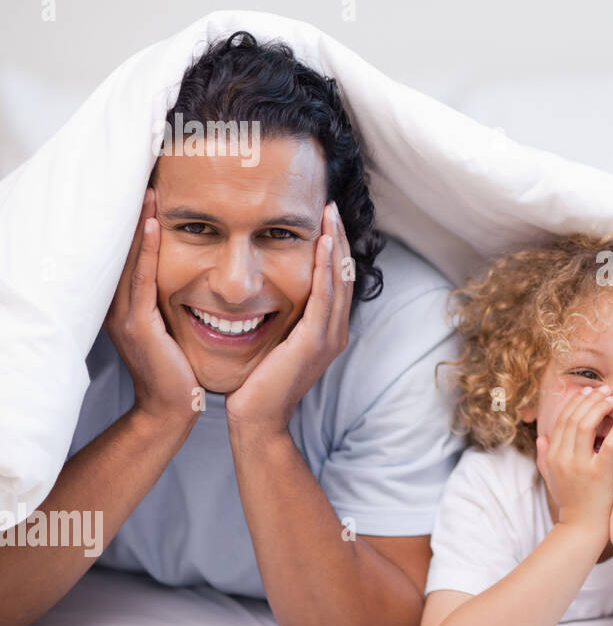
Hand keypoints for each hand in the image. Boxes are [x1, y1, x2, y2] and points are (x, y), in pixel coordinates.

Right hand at [105, 187, 199, 427]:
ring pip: (129, 259)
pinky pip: (141, 280)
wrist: (176, 408)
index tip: (152, 191)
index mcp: (130, 305)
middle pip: (124, 251)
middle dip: (134, 215)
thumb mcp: (175, 326)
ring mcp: (125, 315)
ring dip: (138, 223)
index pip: (133, 255)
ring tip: (148, 190)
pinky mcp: (137, 325)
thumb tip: (197, 274)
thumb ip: (174, 300)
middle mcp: (121, 306)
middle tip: (146, 177)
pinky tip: (151, 226)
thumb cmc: (182, 368)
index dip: (139, 223)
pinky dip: (145, 252)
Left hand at [225, 201, 353, 435]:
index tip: (323, 219)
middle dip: (338, 238)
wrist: (255, 420)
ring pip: (339, 280)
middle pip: (344, 275)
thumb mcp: (274, 344)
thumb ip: (281, 320)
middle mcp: (335, 332)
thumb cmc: (256, 385)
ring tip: (329, 215)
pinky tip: (322, 244)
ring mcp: (329, 337)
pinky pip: (326, 297)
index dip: (333, 248)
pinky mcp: (315, 342)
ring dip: (335, 244)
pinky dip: (326, 268)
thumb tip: (269, 295)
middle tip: (330, 205)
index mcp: (327, 332)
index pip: (336, 280)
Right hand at [536, 385, 612, 538]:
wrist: (582, 528)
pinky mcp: (598, 473)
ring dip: (601, 408)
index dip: (576, 402)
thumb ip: (543, 456)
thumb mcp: (551, 478)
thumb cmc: (571, 501)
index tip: (589, 391)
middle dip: (591, 400)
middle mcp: (562, 457)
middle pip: (574, 418)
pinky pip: (607, 444)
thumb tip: (540, 436)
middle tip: (606, 390)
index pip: (563, 419)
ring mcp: (579, 465)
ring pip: (586, 425)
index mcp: (553, 455)